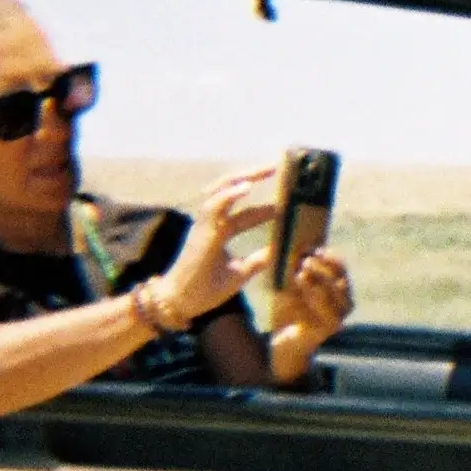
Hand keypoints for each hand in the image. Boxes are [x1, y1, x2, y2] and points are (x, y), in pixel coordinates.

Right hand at [153, 166, 281, 330]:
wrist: (182, 303)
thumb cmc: (205, 289)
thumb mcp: (239, 273)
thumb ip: (257, 261)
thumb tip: (278, 252)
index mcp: (220, 232)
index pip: (245, 213)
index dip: (265, 207)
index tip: (288, 201)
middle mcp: (212, 224)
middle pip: (232, 192)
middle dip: (253, 177)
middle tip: (278, 167)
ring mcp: (205, 226)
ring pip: (222, 192)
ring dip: (244, 178)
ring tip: (267, 170)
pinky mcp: (200, 232)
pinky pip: (213, 208)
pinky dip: (229, 195)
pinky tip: (246, 186)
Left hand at [268, 249, 354, 378]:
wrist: (285, 342)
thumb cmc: (290, 310)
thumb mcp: (292, 286)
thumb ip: (296, 270)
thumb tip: (294, 250)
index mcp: (340, 289)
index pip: (341, 268)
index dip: (329, 257)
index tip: (314, 248)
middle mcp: (345, 304)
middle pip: (338, 281)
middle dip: (322, 269)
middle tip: (305, 260)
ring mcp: (337, 318)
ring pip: (329, 297)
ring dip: (314, 284)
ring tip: (299, 275)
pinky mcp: (325, 331)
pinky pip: (317, 314)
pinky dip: (303, 304)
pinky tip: (289, 297)